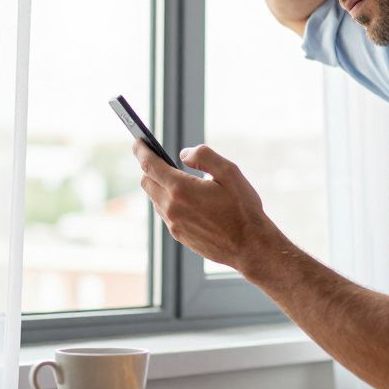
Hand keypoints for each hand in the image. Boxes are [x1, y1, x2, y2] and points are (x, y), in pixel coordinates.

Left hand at [131, 141, 282, 269]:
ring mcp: (174, 224)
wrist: (250, 246)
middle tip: (161, 159)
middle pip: (146, 182)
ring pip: (155, 199)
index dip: (141, 150)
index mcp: (181, 189)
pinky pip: (165, 214)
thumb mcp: (229, 172)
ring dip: (161, 186)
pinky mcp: (179, 236)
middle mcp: (172, 208)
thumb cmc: (243, 208)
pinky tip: (188, 201)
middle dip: (150, 168)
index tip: (138, 141)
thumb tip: (183, 154)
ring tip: (180, 181)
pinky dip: (169, 202)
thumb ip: (203, 156)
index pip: (149, 165)